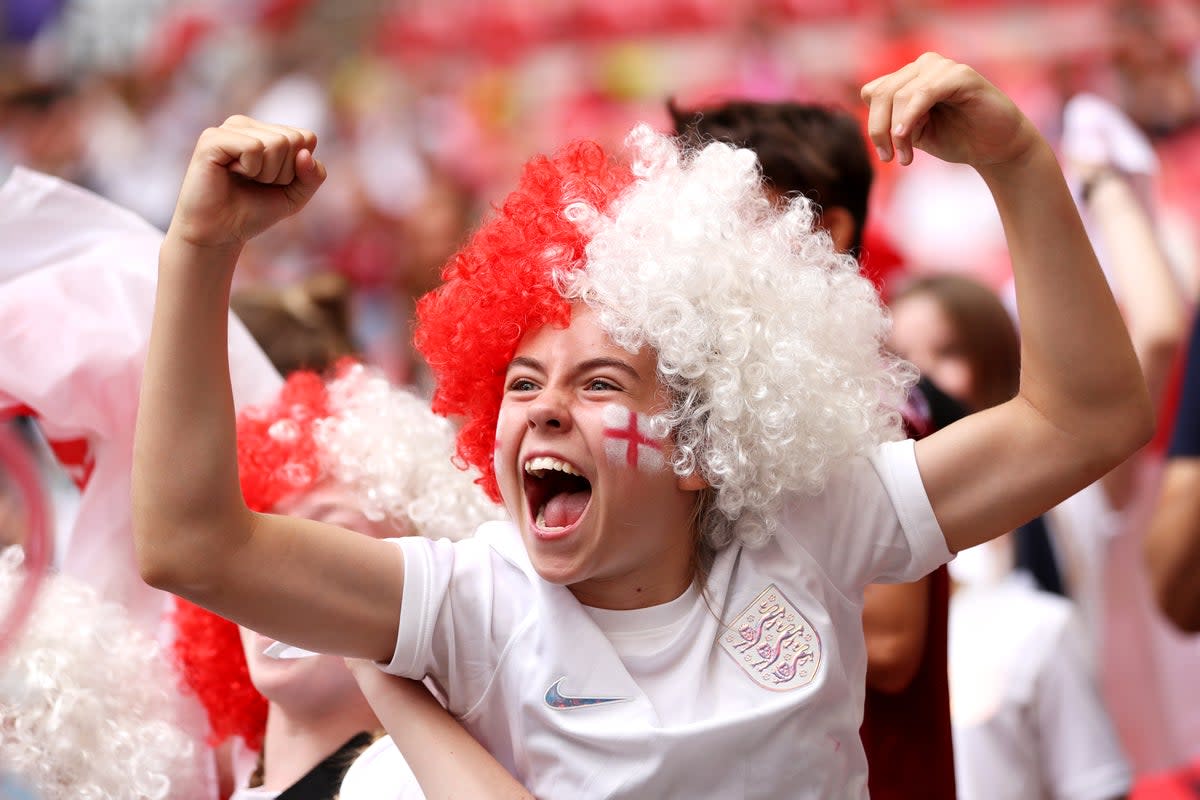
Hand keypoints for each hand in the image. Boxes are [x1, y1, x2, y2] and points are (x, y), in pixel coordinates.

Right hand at [167, 116, 326, 248]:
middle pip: (294, 139)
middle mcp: (249, 125)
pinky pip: (254, 147)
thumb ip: (313, 176)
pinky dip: (250, 169)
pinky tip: (231, 173)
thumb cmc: (254, 211)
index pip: (307, 137)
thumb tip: (305, 153)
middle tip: (257, 183)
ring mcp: (230, 128)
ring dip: (267, 173)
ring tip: (244, 179)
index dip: (298, 169)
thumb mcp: (295, 196)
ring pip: (277, 143)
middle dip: (283, 172)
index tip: (275, 182)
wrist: (219, 232)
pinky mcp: (213, 138)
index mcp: (267, 132)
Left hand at [861, 53, 1038, 170]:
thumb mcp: (913, 134)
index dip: (873, 125)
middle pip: (880, 94)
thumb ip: (891, 122)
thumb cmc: (957, 138)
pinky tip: (908, 138)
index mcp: (909, 77)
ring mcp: (941, 67)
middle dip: (879, 131)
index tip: (886, 154)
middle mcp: (923, 66)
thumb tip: (874, 120)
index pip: (872, 93)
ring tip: (906, 158)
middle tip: (890, 158)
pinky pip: (923, 93)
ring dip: (897, 132)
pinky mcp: (960, 75)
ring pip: (898, 95)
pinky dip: (910, 117)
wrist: (996, 147)